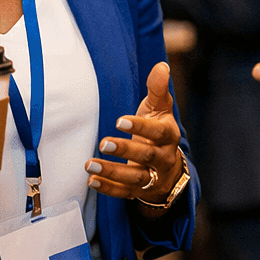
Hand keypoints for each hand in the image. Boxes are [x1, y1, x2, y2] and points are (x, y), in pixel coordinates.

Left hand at [86, 62, 183, 209]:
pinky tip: (92, 180)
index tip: (119, 121)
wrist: (168, 168)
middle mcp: (163, 159)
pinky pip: (124, 193)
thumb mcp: (160, 109)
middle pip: (146, 157)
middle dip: (125, 150)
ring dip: (112, 172)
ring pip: (134, 178)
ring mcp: (152, 178)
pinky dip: (108, 188)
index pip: (157, 133)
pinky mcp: (139, 192)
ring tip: (90, 164)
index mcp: (169, 136)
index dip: (140, 127)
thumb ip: (158, 89)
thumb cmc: (158, 131)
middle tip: (104, 142)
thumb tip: (161, 66)